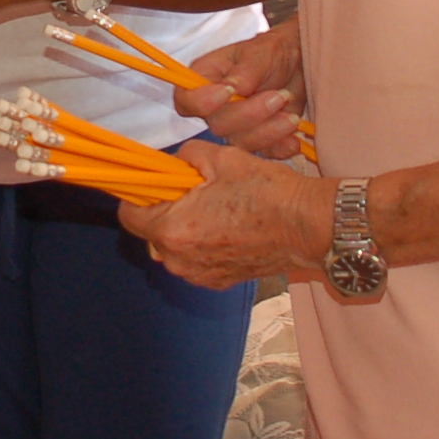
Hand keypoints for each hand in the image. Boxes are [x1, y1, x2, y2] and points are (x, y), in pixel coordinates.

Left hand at [118, 142, 332, 292]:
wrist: (308, 227)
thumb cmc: (267, 193)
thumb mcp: (221, 158)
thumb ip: (186, 157)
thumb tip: (177, 162)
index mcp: (174, 229)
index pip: (130, 216)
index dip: (136, 195)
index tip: (151, 183)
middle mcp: (180, 260)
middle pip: (151, 233)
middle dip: (163, 211)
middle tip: (189, 190)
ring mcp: (200, 275)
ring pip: (174, 248)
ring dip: (184, 228)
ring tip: (212, 208)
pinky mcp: (220, 281)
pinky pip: (196, 260)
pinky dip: (203, 244)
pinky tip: (227, 225)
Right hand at [172, 20, 306, 159]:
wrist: (299, 65)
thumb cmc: (273, 52)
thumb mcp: (261, 52)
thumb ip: (246, 70)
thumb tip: (232, 88)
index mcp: (205, 79)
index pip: (187, 100)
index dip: (202, 103)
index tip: (229, 91)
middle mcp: (215, 108)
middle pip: (218, 125)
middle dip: (251, 114)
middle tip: (280, 96)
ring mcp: (235, 127)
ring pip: (241, 142)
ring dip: (269, 131)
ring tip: (293, 116)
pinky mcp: (257, 141)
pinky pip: (263, 153)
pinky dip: (280, 148)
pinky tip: (294, 140)